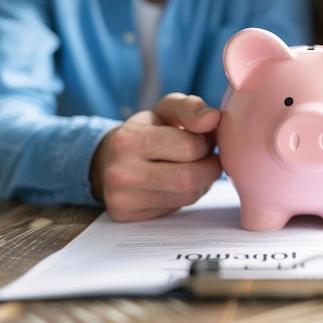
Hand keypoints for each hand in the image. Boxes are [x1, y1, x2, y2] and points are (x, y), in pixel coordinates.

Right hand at [90, 93, 221, 220]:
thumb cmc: (146, 131)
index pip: (189, 147)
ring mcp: (122, 198)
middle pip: (189, 178)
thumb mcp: (167, 110)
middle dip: (209, 167)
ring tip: (193, 168)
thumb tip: (213, 117)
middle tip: (207, 158)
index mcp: (129, 139)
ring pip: (187, 196)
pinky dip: (186, 196)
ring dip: (201, 183)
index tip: (201, 140)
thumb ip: (191, 108)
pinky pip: (176, 208)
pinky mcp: (127, 215)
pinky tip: (177, 184)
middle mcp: (120, 171)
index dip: (205, 144)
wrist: (109, 159)